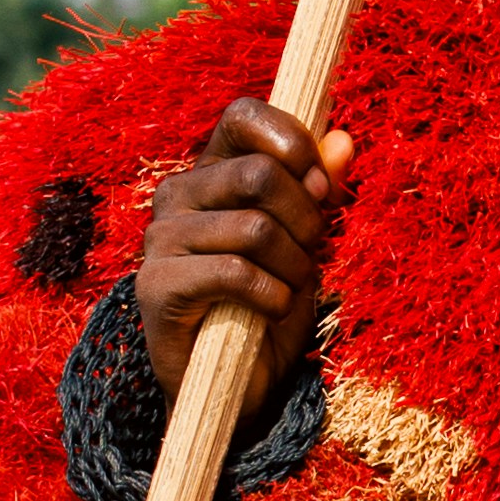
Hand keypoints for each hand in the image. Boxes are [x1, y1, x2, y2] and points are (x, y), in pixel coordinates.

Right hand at [135, 98, 353, 401]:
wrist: (238, 384)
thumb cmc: (270, 304)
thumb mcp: (305, 242)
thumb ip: (319, 188)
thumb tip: (342, 140)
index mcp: (211, 171)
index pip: (243, 116)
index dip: (292, 142)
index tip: (320, 186)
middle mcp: (176, 194)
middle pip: (259, 173)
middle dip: (305, 218)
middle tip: (310, 254)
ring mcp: (160, 238)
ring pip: (256, 228)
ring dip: (293, 267)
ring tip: (289, 289)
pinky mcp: (157, 284)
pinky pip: (236, 273)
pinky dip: (273, 296)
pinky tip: (270, 311)